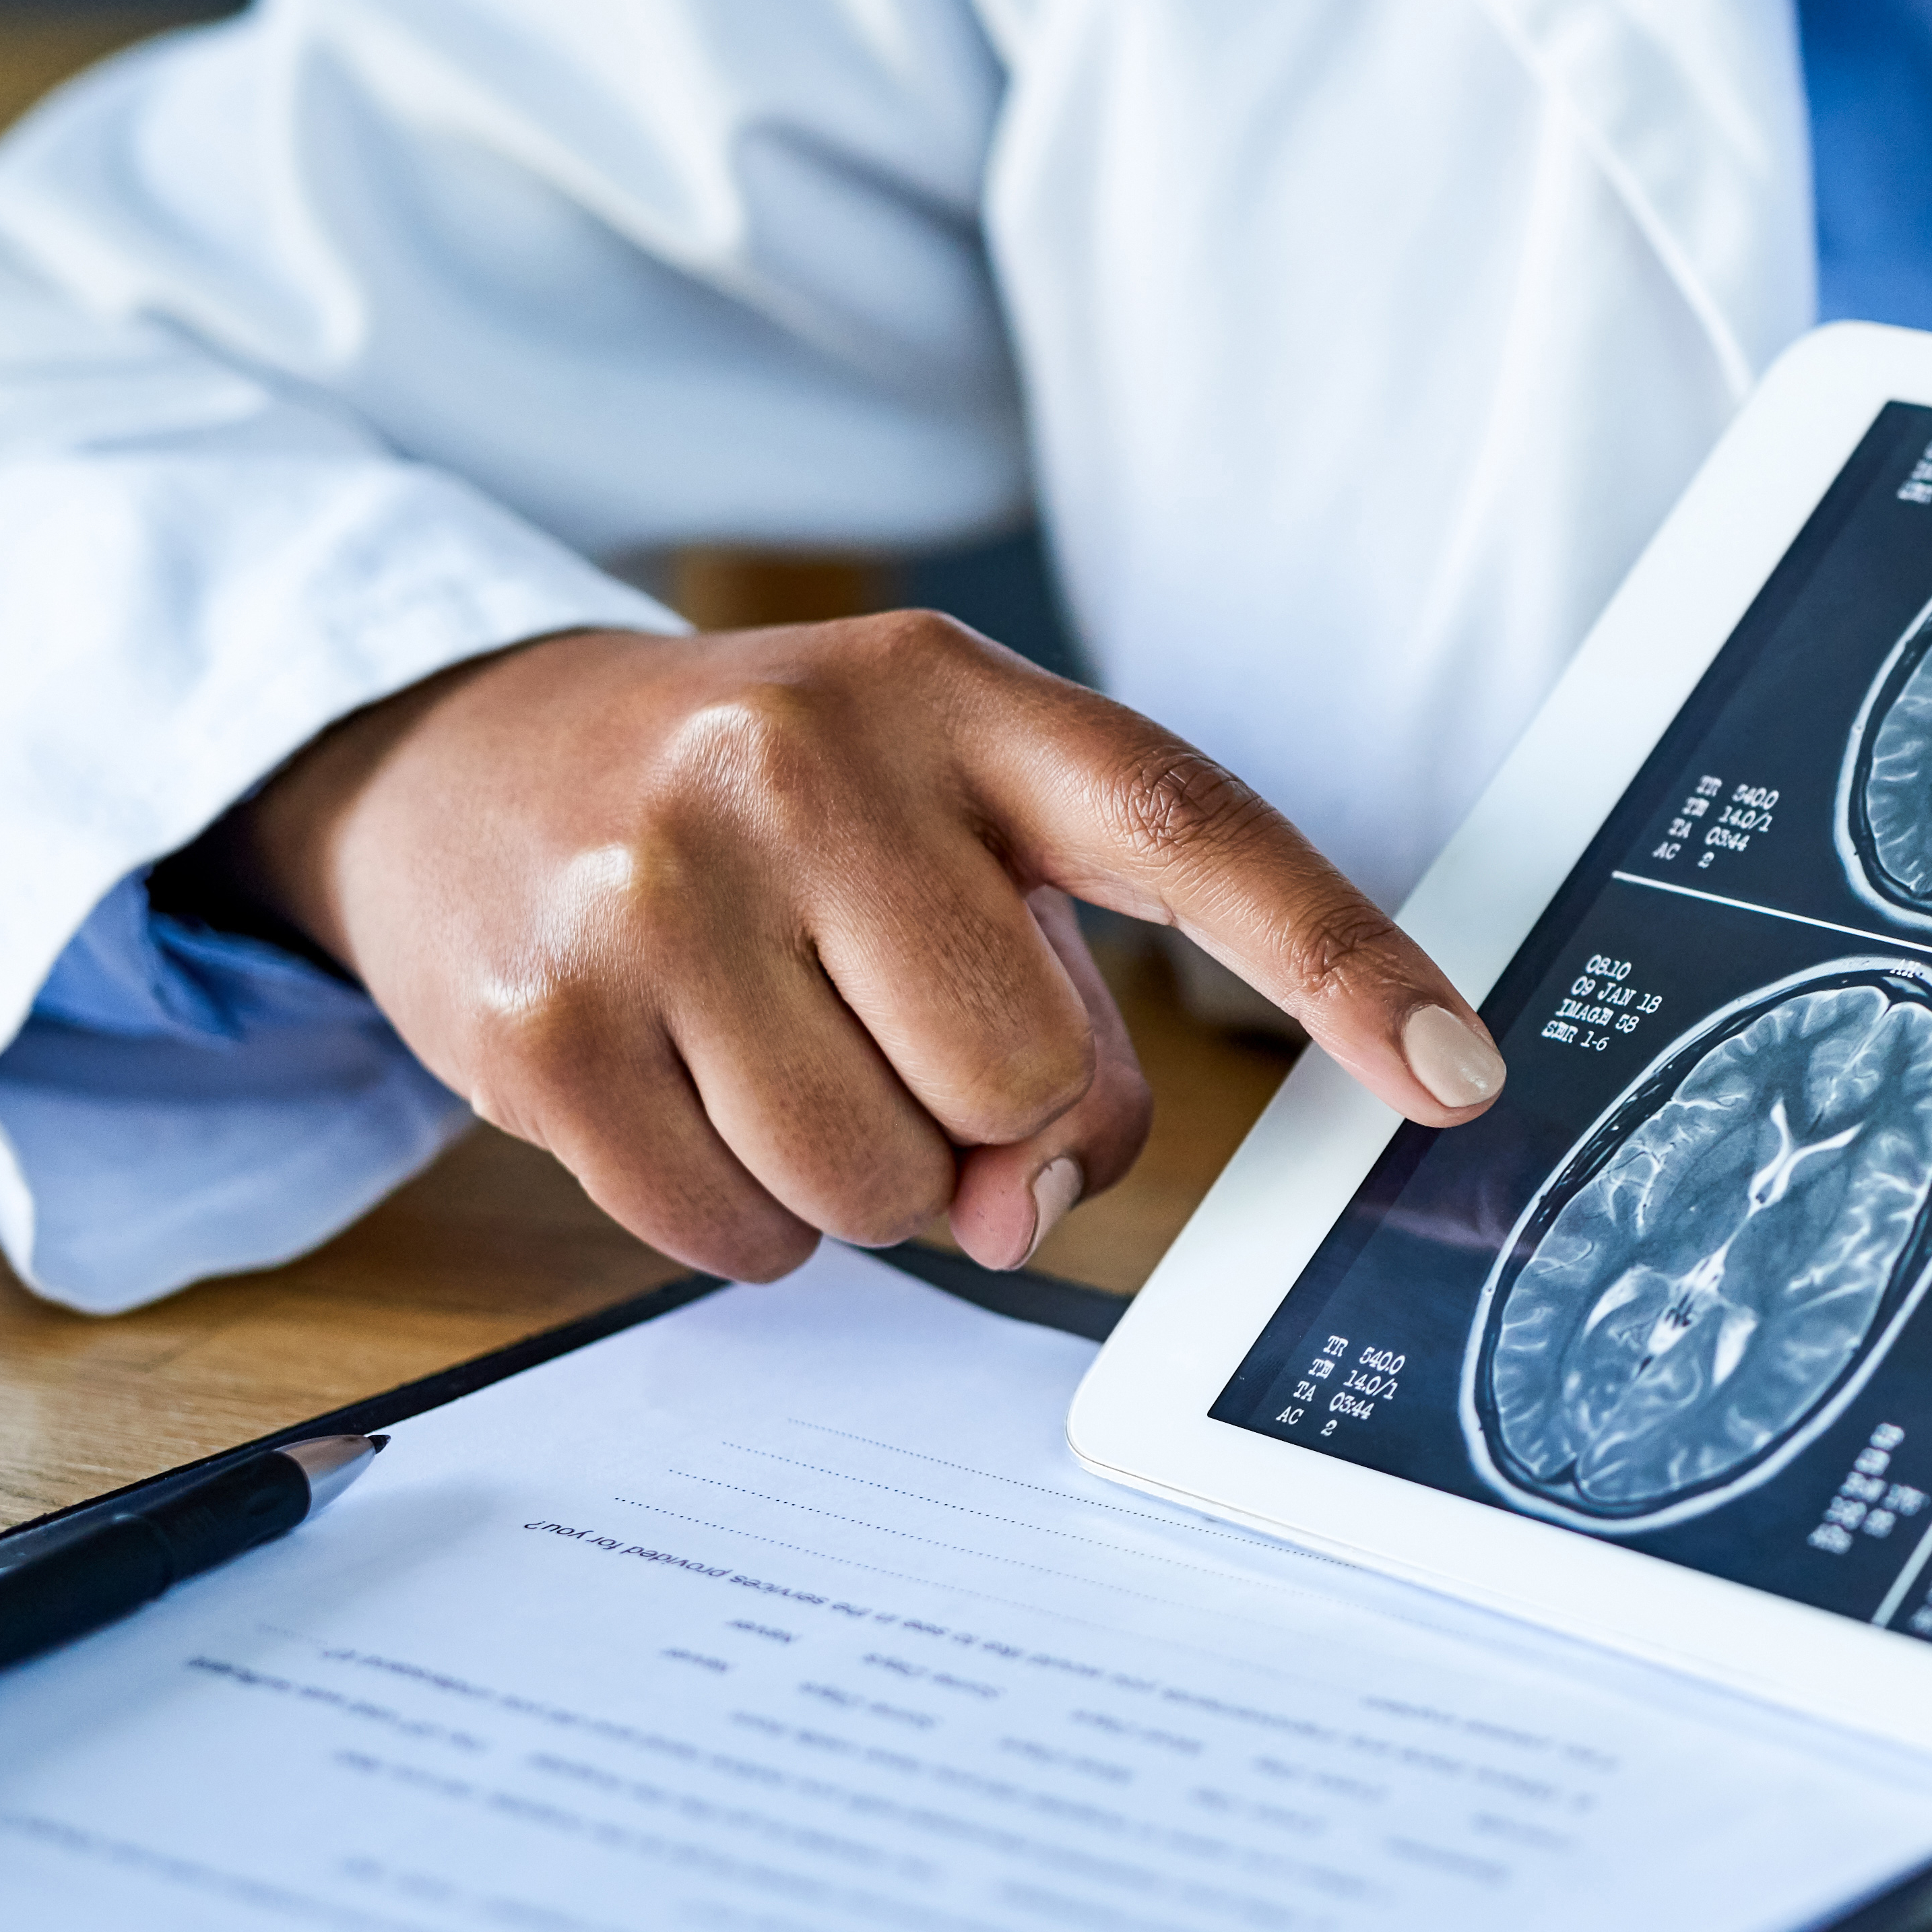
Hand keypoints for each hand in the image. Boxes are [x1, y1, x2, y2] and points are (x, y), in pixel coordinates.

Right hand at [216, 613, 1502, 1279]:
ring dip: (867, 1175)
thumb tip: (1021, 1212)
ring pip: (885, 1180)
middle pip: (1022, 1074)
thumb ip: (1062, 1025)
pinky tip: (695, 1096)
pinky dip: (747, 1216)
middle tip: (898, 1036)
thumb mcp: (946, 842)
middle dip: (993, 1113)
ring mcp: (655, 888)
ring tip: (783, 1050)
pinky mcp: (539, 1023)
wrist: (474, 766)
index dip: (1339, 964)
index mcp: (953, 699)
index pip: (1189, 830)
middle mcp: (802, 764)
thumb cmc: (776, 824)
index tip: (1456, 1074)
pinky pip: (739, 1232)